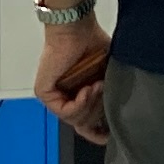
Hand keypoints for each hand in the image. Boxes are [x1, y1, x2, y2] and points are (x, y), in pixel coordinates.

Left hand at [31, 16, 110, 142]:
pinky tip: (87, 88)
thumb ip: (109, 95)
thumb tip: (118, 118)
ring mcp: (52, 98)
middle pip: (84, 125)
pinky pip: (65, 112)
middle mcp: (64, 99)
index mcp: (78, 96)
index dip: (97, 134)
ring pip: (75, 120)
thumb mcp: (107, 75)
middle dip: (99, 111)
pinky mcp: (44, 93)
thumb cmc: (92, 45)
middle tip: (105, 89)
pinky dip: (80, 103)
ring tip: (98, 85)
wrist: (77, 28)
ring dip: (92, 104)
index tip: (110, 135)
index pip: (85, 127)